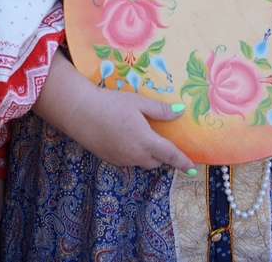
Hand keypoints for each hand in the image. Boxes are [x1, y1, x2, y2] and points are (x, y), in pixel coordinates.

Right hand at [72, 86, 193, 170]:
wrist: (79, 111)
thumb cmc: (110, 103)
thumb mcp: (137, 102)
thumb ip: (160, 110)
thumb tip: (181, 113)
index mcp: (146, 141)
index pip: (170, 155)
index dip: (183, 162)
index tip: (192, 169)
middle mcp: (135, 155)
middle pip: (156, 161)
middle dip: (161, 153)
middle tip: (158, 137)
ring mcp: (122, 160)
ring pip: (142, 161)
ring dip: (146, 154)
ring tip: (139, 135)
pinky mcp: (110, 160)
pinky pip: (128, 160)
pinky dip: (132, 153)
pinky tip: (123, 137)